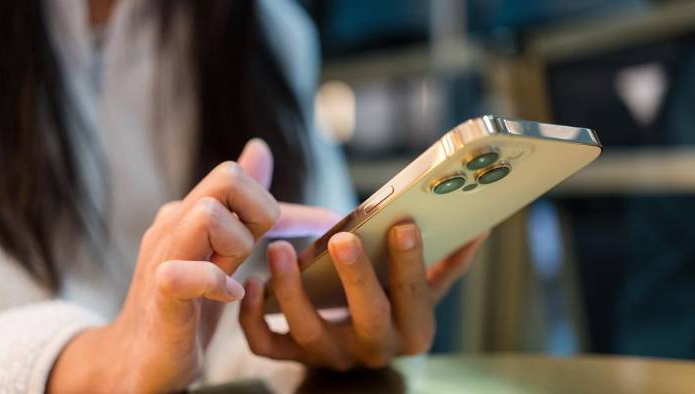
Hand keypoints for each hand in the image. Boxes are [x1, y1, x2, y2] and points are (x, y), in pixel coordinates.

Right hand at [47, 140, 336, 393]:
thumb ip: (242, 205)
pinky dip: (216, 283)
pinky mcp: (160, 294)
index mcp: (189, 213)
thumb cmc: (186, 303)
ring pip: (207, 214)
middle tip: (250, 254)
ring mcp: (163, 256)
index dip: (282, 206)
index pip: (239, 178)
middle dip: (258, 213)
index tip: (318, 229)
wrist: (136, 360)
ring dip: (236, 246)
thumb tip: (259, 148)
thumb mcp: (224, 247)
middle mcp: (173, 225)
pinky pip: (186, 272)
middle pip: (227, 177)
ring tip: (231, 275)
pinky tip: (228, 295)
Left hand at [239, 224, 488, 369]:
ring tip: (281, 250)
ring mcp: (332, 356)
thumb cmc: (393, 303)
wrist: (357, 342)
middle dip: (356, 279)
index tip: (404, 224)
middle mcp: (374, 349)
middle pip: (368, 319)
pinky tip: (253, 283)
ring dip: (292, 292)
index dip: (411, 264)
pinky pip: (267, 346)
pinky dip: (253, 318)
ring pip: (310, 333)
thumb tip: (479, 225)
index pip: (416, 299)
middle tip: (343, 238)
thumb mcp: (425, 289)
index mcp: (413, 331)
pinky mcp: (295, 356)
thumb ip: (449, 260)